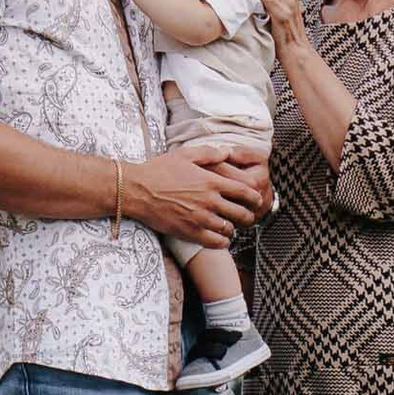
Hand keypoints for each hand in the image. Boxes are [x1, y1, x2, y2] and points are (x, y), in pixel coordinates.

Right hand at [128, 144, 261, 247]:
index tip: (256, 200)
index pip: (244, 191)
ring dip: (233, 228)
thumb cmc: (159, 170)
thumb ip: (209, 153)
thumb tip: (227, 151)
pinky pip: (216, 243)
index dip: (254, 197)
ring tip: (230, 226)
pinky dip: (222, 242)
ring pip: (229, 229)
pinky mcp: (190, 232)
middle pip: (241, 213)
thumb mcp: (185, 154)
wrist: (137, 190)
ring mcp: (200, 218)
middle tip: (246, 216)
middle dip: (248, 215)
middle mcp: (210, 201)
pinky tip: (220, 238)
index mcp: (211, 181)